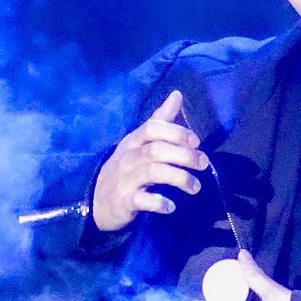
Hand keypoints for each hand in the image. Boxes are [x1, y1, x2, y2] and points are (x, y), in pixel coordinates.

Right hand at [91, 90, 208, 232]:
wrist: (96, 199)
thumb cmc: (126, 167)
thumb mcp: (139, 141)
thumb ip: (160, 120)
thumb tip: (177, 93)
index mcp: (134, 141)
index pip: (152, 128)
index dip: (175, 132)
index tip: (197, 141)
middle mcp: (128, 158)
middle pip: (157, 150)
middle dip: (184, 156)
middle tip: (204, 164)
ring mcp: (125, 180)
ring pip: (153, 173)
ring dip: (179, 178)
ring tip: (195, 187)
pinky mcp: (123, 202)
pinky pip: (141, 200)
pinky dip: (158, 203)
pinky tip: (171, 207)